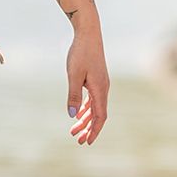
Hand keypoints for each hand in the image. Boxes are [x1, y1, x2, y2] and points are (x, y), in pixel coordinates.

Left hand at [64, 24, 110, 144]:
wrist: (88, 33)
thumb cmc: (80, 53)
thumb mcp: (74, 75)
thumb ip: (73, 95)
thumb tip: (72, 116)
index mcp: (100, 89)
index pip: (100, 116)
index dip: (94, 130)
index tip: (87, 142)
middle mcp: (103, 88)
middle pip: (98, 114)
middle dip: (89, 128)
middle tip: (78, 141)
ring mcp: (101, 83)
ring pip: (95, 107)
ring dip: (85, 119)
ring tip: (74, 130)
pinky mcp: (96, 79)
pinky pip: (93, 99)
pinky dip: (86, 108)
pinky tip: (78, 113)